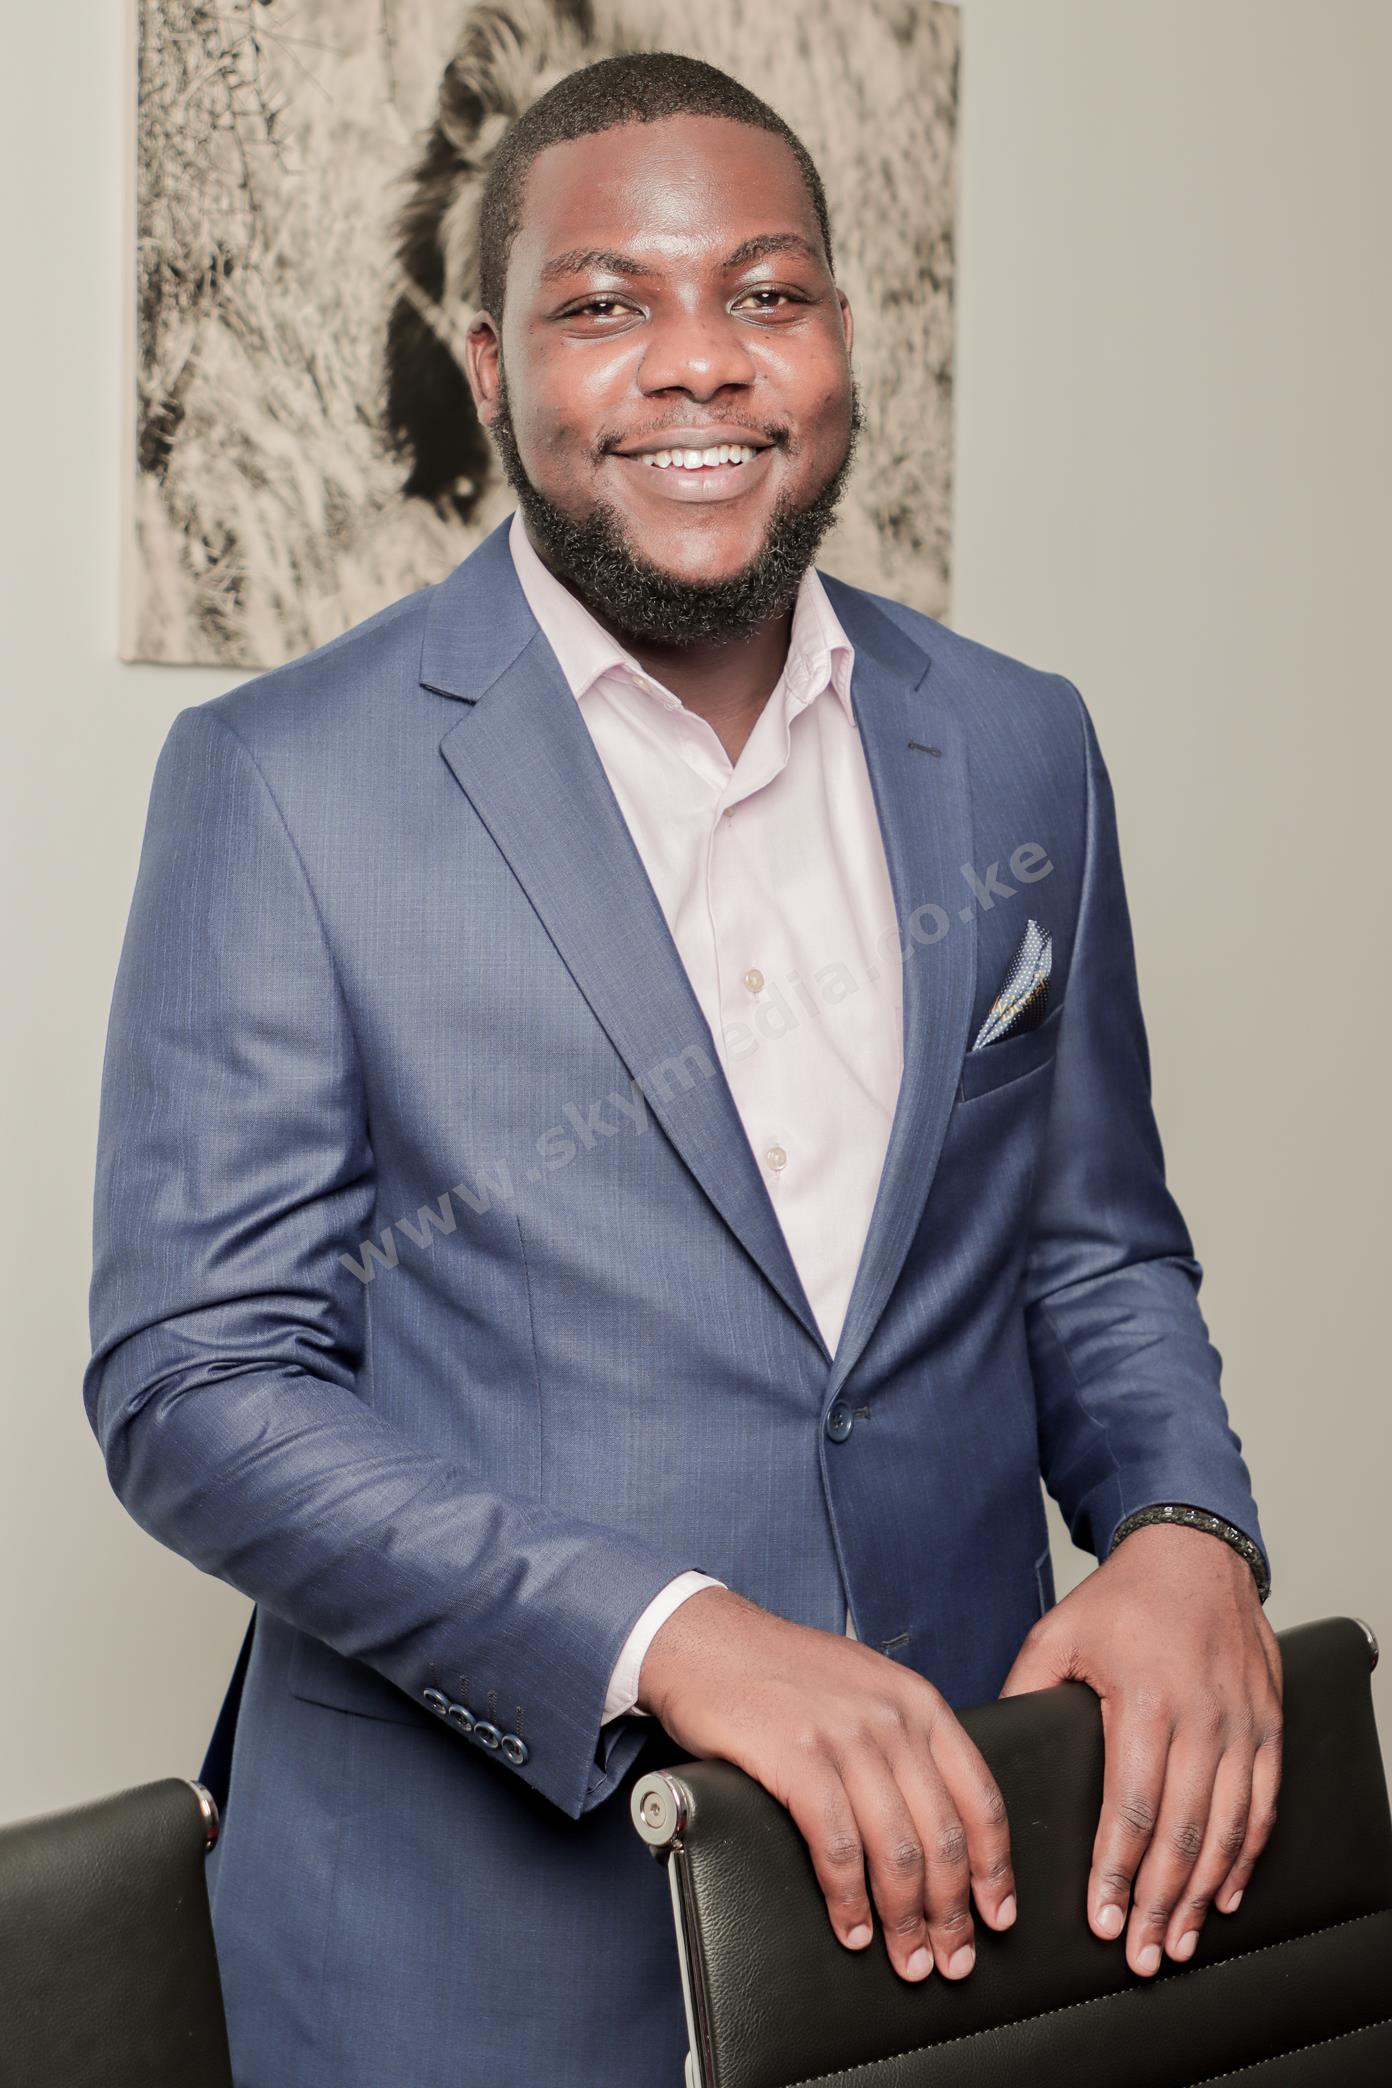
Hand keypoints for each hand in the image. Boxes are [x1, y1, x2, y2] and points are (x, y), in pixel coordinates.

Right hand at [637, 1585, 1017, 1981]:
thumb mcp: (864, 1688)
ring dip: (905, 1918)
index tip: (997, 1915)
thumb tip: (932, 1824)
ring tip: (907, 1958)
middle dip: (952, 1910)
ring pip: (897, 1848)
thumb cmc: (781, 1672)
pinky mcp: (795, 1756)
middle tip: (952, 1959)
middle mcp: (892, 1717)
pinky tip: (851, 1928)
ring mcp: (844, 1736)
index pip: (980, 1796)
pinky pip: (836, 1846)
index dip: (993, 1866)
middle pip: (942, 1834)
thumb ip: (901, 1740)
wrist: (705, 1639)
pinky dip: (848, 1899)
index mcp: (919, 1702)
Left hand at [998, 1522, 1282, 1975]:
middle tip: (1137, 1954)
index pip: (1132, 1806)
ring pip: (1227, 1829)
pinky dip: (1246, 1856)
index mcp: (1142, 1697)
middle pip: (1182, 1833)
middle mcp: (1200, 1717)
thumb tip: (988, 1748)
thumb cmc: (1122, 1597)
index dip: (1117, 1871)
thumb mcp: (1057, 1632)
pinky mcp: (1266, 1725)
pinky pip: (1263, 1805)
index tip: (1101, 1919)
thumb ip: (1025, 1690)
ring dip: (1203, 1894)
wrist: (1194, 1552)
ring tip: (1175, 1942)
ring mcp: (1240, 1723)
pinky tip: (1224, 1894)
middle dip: (1158, 1903)